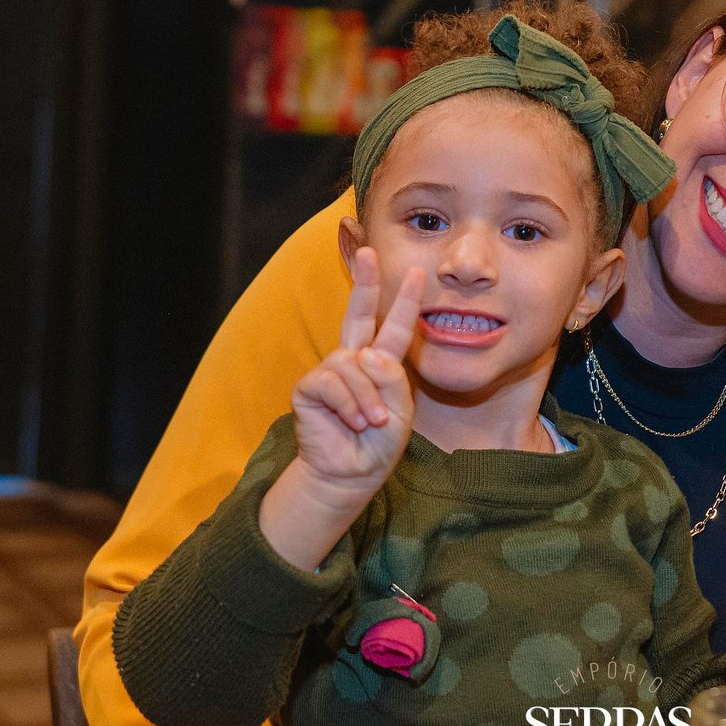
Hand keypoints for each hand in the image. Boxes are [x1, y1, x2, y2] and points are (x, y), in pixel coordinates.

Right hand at [289, 248, 424, 507]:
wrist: (351, 473)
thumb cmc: (377, 443)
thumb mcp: (399, 411)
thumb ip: (391, 380)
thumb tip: (364, 354)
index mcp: (380, 364)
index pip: (394, 326)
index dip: (404, 300)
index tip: (415, 272)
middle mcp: (354, 360)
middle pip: (358, 313)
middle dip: (364, 282)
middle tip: (368, 252)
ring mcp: (330, 371)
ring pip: (353, 365)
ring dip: (367, 398)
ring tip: (370, 423)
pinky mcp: (309, 387)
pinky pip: (333, 383)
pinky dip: (349, 405)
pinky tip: (353, 422)